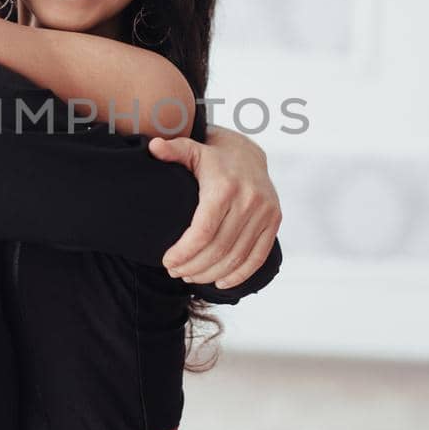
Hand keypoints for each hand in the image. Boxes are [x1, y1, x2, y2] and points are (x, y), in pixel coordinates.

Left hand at [147, 125, 280, 289]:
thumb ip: (172, 150)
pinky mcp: (274, 221)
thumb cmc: (212, 158)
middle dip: (193, 267)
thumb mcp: (191, 149)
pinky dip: (240, 274)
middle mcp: (249, 200)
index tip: (167, 262)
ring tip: (191, 276)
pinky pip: (258, 256)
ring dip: (212, 274)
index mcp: (225, 187)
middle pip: (219, 249)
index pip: (203, 232)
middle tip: (175, 272)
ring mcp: (265, 212)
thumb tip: (154, 147)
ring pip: (237, 257)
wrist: (248, 154)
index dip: (184, 253)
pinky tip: (221, 282)